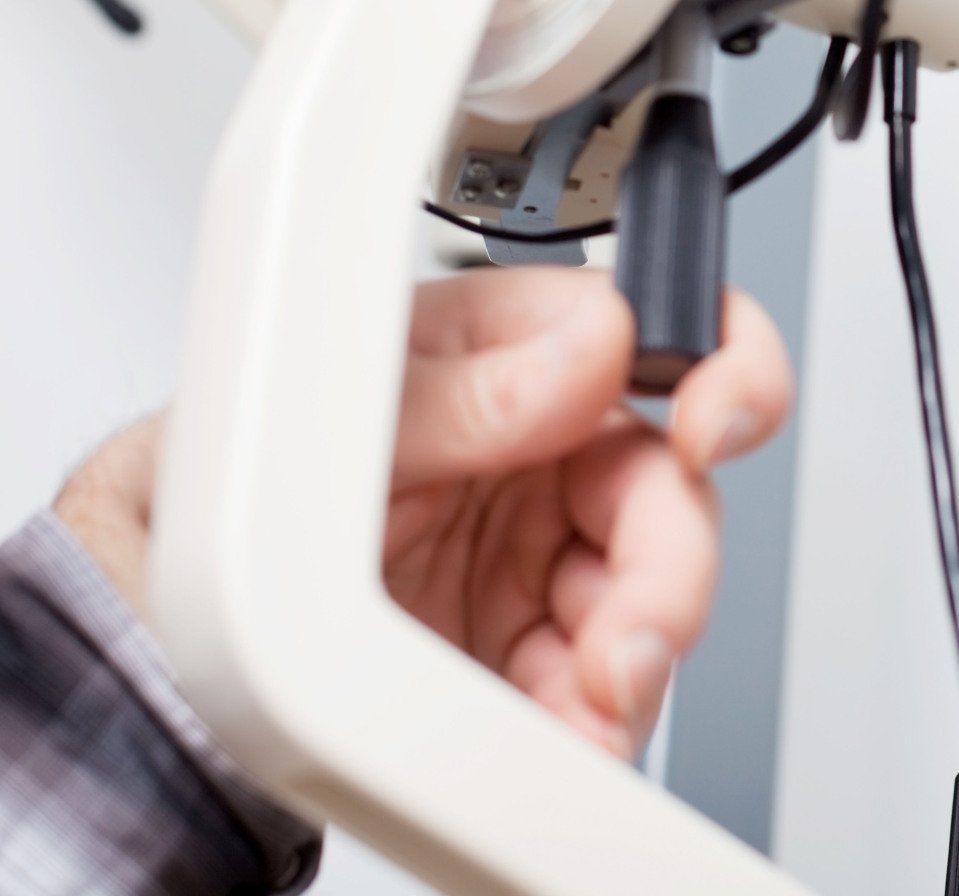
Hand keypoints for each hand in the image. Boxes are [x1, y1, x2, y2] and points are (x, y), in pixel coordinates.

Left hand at [57, 267, 791, 759]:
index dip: (721, 365)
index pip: (655, 334)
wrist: (134, 654)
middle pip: (668, 489)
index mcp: (503, 365)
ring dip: (639, 651)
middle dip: (670, 562)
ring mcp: (532, 565)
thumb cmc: (212, 504)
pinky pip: (605, 688)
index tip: (711, 423)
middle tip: (632, 621)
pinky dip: (602, 718)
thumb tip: (586, 348)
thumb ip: (457, 387)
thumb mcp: (324, 430)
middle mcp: (533, 460)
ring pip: (652, 595)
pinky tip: (571, 728)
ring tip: (589, 695)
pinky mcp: (525, 663)